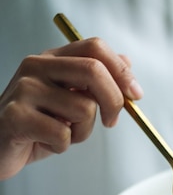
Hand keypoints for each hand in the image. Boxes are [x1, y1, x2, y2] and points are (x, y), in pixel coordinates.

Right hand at [0, 38, 142, 179]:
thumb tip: (127, 62)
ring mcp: (24, 89)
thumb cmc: (39, 123)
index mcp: (53, 58)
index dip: (122, 71)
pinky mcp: (16, 116)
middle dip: (114, 101)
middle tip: (111, 122)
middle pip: (94, 71)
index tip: (135, 95)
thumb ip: (97, 79)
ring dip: (83, 131)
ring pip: (83, 109)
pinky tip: (46, 142)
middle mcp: (36, 67)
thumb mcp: (72, 98)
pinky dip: (63, 146)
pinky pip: (63, 134)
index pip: (96, 48)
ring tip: (62, 133)